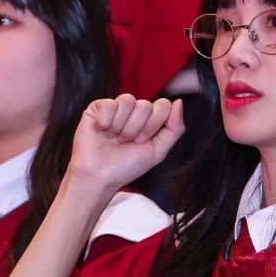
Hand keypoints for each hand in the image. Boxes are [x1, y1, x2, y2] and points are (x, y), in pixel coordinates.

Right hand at [65, 95, 183, 191]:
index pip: (162, 105)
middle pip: (145, 105)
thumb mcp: (157, 151)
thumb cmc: (126, 166)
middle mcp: (133, 111)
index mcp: (149, 119)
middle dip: (136, 128)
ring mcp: (115, 108)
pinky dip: (106, 122)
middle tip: (125, 142)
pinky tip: (101, 131)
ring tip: (113, 138)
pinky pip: (109, 103)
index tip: (141, 141)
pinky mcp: (97, 108)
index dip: (154, 124)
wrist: (99, 176)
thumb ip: (174, 128)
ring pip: (128, 100)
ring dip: (121, 126)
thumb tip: (178, 102)